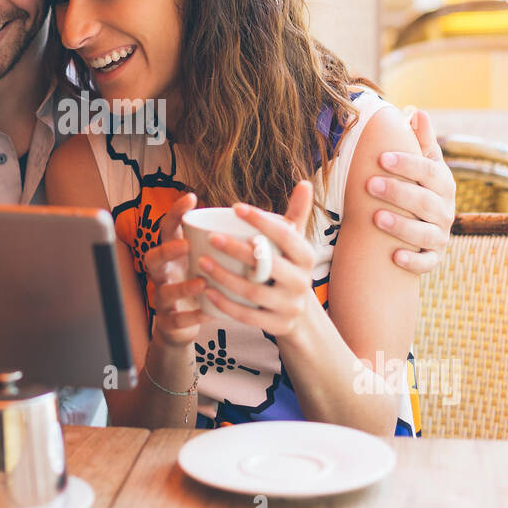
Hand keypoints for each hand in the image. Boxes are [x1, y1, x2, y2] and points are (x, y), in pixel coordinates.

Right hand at [140, 192, 212, 347]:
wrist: (182, 325)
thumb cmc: (200, 284)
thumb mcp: (207, 260)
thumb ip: (225, 242)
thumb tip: (258, 217)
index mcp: (172, 254)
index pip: (167, 229)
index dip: (174, 213)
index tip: (191, 198)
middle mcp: (164, 274)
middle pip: (152, 258)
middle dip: (166, 250)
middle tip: (186, 245)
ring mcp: (163, 298)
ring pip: (163, 291)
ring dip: (182, 286)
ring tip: (202, 282)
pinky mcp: (169, 321)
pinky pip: (177, 319)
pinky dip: (192, 316)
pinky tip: (209, 312)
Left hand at [197, 181, 317, 340]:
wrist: (300, 316)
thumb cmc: (289, 269)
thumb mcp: (296, 245)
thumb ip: (296, 215)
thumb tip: (304, 182)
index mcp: (306, 257)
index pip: (285, 235)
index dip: (261, 221)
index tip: (236, 207)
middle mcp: (301, 282)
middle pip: (267, 264)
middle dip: (237, 250)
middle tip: (211, 237)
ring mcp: (289, 306)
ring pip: (253, 291)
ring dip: (224, 277)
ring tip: (201, 261)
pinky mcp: (276, 325)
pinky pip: (247, 316)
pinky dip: (225, 304)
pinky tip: (207, 291)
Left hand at [369, 108, 455, 274]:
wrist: (424, 226)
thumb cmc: (418, 187)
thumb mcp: (423, 164)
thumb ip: (421, 142)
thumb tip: (417, 112)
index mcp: (443, 184)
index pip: (429, 171)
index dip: (407, 164)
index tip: (382, 157)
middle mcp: (445, 210)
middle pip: (425, 202)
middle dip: (398, 192)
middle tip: (370, 184)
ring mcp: (440, 235)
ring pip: (426, 234)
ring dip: (402, 226)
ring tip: (376, 218)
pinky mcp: (433, 258)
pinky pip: (427, 263)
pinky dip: (414, 261)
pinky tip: (395, 257)